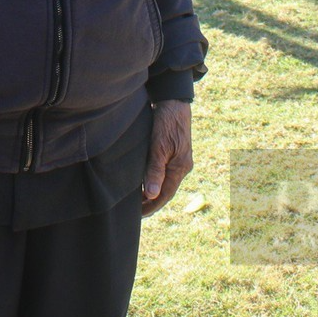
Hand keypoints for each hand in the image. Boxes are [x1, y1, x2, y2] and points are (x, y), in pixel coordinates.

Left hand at [142, 100, 193, 215]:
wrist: (173, 101)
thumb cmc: (166, 122)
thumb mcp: (159, 146)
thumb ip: (155, 170)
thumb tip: (152, 195)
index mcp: (181, 167)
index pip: (165, 194)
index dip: (152, 206)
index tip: (138, 216)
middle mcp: (182, 166)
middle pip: (166, 190)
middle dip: (152, 202)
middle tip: (135, 212)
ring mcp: (179, 159)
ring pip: (165, 181)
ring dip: (153, 192)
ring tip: (137, 200)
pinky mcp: (173, 152)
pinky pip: (164, 172)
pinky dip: (154, 180)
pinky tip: (144, 181)